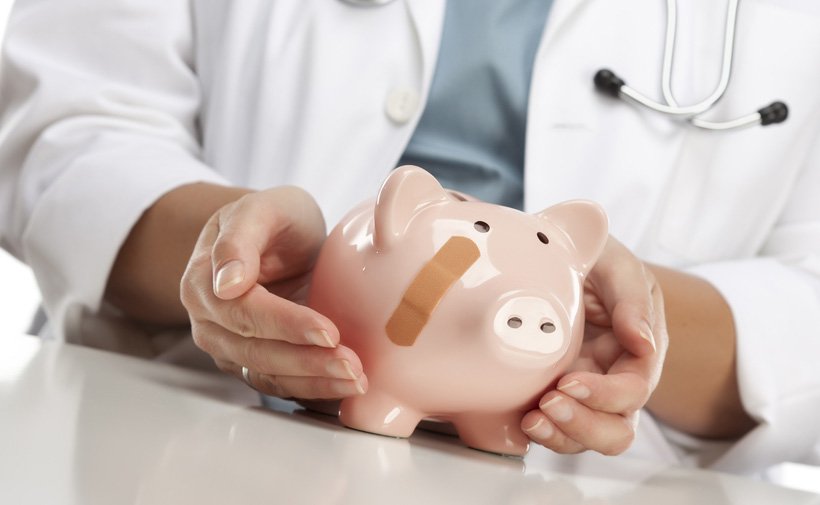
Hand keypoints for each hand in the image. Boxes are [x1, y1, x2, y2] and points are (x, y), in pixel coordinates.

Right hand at [180, 186, 367, 398]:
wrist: (277, 237)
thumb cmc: (273, 219)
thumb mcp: (262, 208)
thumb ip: (240, 238)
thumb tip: (226, 284)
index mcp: (203, 283)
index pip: (245, 313)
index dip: (287, 325)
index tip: (327, 331)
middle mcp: (211, 323)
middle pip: (256, 351)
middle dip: (306, 362)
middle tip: (351, 365)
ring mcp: (229, 347)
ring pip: (267, 375)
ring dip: (313, 382)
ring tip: (355, 381)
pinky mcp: (254, 363)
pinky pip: (279, 384)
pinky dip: (312, 390)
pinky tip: (343, 390)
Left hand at [521, 236, 666, 454]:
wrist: (562, 254)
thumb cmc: (596, 259)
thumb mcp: (616, 265)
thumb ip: (631, 299)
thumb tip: (643, 342)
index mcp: (637, 352)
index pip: (633, 390)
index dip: (605, 395)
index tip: (570, 381)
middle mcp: (612, 378)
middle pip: (616, 430)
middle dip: (585, 426)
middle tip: (550, 403)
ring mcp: (581, 390)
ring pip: (584, 438)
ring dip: (560, 435)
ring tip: (533, 418)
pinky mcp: (551, 391)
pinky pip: (552, 428)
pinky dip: (540, 431)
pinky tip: (522, 418)